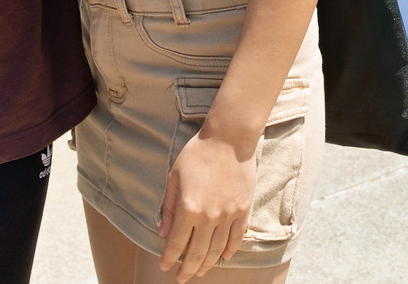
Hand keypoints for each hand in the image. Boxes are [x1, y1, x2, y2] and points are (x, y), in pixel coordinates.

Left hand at [159, 129, 255, 279]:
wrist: (229, 138)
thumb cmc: (198, 153)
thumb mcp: (175, 177)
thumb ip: (169, 208)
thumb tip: (164, 234)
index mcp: (189, 208)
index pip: (177, 243)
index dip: (169, 258)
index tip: (164, 267)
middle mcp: (210, 216)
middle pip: (197, 252)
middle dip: (187, 269)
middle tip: (181, 279)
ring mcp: (229, 214)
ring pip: (217, 249)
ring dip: (207, 264)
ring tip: (200, 272)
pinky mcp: (243, 210)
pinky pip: (236, 237)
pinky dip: (229, 250)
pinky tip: (222, 257)